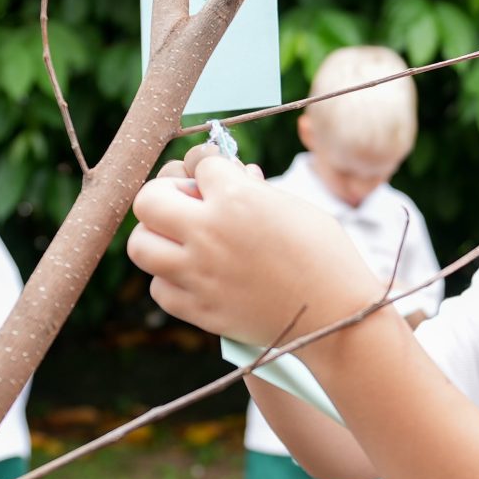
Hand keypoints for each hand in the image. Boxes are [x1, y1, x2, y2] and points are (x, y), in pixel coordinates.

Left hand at [128, 144, 380, 345]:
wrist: (338, 317)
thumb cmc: (325, 255)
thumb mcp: (291, 206)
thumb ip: (250, 190)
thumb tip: (225, 176)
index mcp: (237, 198)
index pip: (199, 162)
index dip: (208, 162)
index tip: (214, 170)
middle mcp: (209, 233)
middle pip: (148, 199)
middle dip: (164, 193)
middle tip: (186, 202)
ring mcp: (199, 274)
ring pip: (140, 246)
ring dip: (157, 236)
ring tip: (181, 239)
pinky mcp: (200, 310)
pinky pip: (159, 288)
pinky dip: (170, 279)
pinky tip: (194, 274)